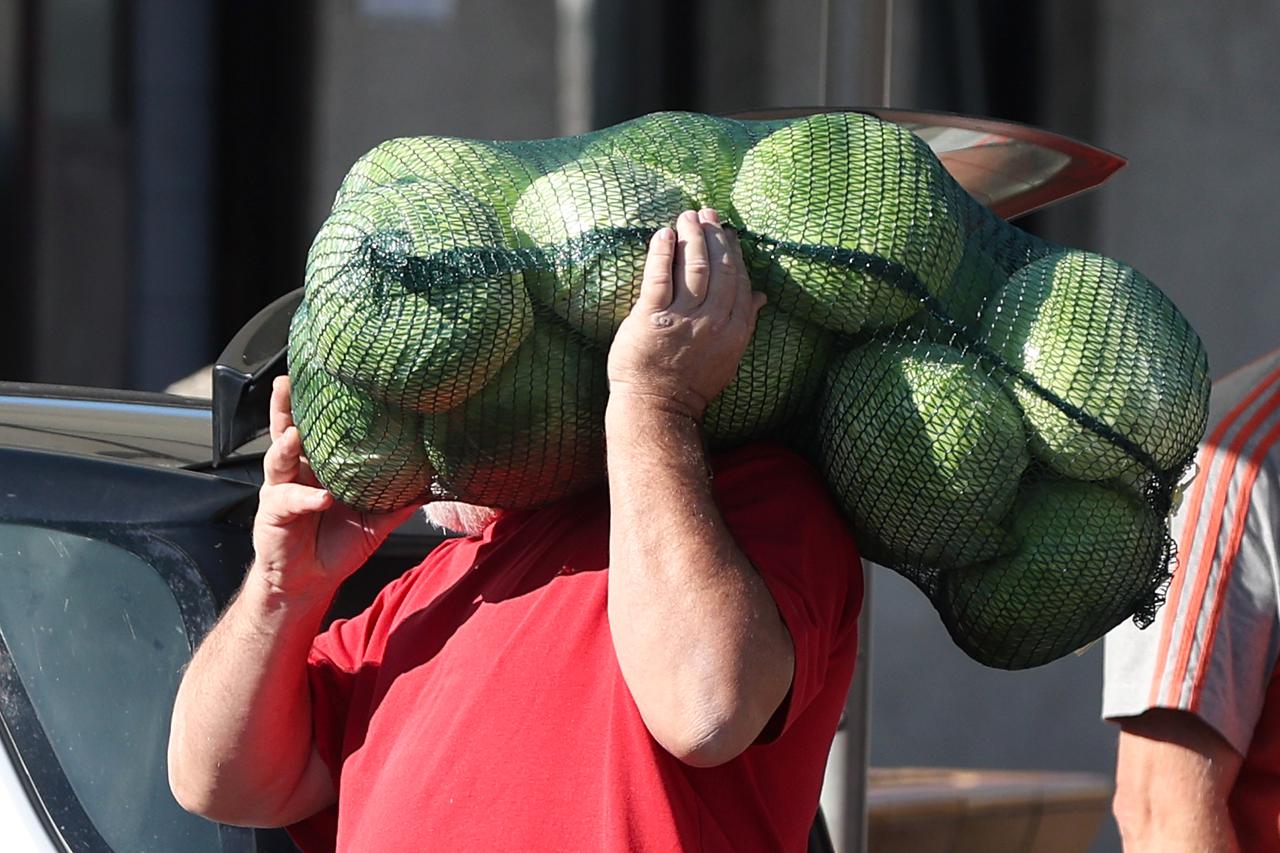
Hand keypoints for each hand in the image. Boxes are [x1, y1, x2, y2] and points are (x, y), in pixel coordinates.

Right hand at [251, 376, 420, 599]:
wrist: (311, 581)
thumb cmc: (337, 544)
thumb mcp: (375, 521)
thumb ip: (398, 501)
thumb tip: (433, 486)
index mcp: (319, 466)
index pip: (317, 427)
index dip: (317, 404)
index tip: (324, 377)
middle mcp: (297, 471)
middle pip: (285, 430)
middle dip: (284, 406)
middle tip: (287, 383)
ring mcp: (282, 490)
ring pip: (279, 458)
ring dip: (287, 445)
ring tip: (296, 434)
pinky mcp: (273, 514)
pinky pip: (289, 500)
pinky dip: (307, 498)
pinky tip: (322, 498)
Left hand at [607, 208, 766, 418]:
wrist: (657, 408)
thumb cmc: (689, 384)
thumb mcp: (727, 356)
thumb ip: (743, 322)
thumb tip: (761, 296)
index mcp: (734, 331)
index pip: (738, 280)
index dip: (733, 251)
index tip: (726, 231)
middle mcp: (712, 322)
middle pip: (718, 268)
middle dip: (713, 235)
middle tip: (706, 212)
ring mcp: (681, 320)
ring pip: (693, 267)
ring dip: (690, 237)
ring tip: (686, 216)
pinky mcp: (650, 319)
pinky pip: (659, 278)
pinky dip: (662, 252)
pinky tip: (662, 234)